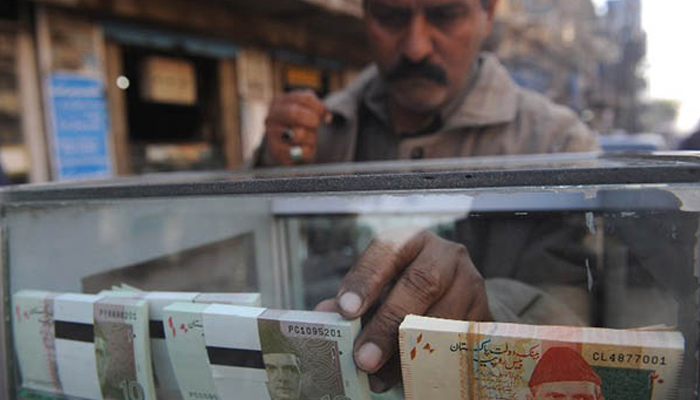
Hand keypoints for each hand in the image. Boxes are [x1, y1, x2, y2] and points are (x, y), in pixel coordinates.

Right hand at [264, 90, 330, 164]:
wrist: (284, 147)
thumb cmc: (298, 125)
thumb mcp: (307, 111)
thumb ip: (319, 110)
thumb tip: (327, 116)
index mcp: (280, 102)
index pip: (304, 99)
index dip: (319, 107)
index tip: (325, 115)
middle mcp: (272, 116)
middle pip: (294, 113)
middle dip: (312, 120)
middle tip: (317, 125)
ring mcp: (271, 134)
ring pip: (298, 133)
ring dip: (311, 137)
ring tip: (310, 138)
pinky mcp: (276, 151)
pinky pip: (300, 151)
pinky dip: (308, 151)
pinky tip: (305, 149)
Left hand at [316, 229, 491, 391]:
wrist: (456, 292)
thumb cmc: (407, 286)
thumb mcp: (380, 284)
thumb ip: (355, 298)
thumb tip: (324, 314)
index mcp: (413, 240)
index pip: (388, 250)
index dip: (366, 279)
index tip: (346, 309)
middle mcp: (446, 255)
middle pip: (420, 284)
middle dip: (388, 323)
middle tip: (364, 357)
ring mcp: (472, 283)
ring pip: (442, 317)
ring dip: (408, 351)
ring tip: (380, 376)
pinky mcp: (485, 314)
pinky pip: (458, 342)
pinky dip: (430, 363)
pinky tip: (408, 378)